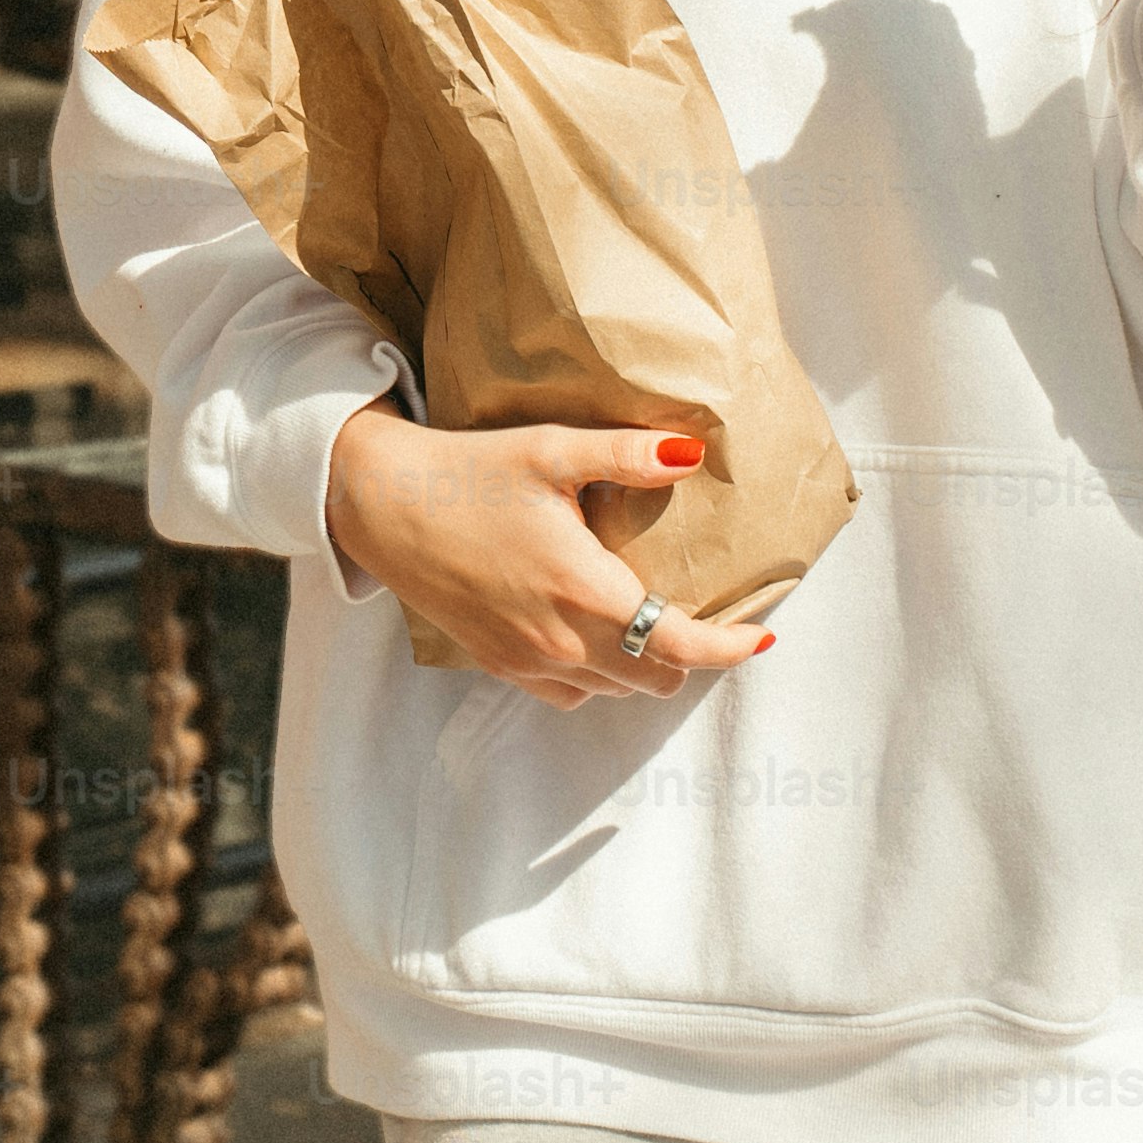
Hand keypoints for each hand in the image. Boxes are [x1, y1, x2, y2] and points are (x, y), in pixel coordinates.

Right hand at [317, 409, 778, 703]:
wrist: (381, 504)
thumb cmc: (467, 472)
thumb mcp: (551, 449)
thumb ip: (627, 455)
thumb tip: (692, 453)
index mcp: (585, 589)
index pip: (682, 646)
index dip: (732, 649)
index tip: (762, 635)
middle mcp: (561, 640)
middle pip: (658, 678)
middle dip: (690, 652)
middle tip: (700, 609)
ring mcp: (528, 660)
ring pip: (618, 690)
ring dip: (644, 664)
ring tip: (648, 615)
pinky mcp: (499, 664)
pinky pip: (572, 693)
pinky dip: (598, 674)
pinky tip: (591, 631)